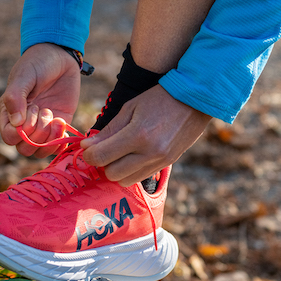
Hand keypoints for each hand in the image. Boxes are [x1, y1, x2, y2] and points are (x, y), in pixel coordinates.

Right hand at [0, 43, 80, 156]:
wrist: (60, 56)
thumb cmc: (37, 63)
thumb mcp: (24, 76)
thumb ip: (15, 97)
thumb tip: (16, 123)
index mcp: (9, 113)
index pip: (9, 137)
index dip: (22, 131)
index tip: (33, 108)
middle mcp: (23, 124)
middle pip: (24, 149)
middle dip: (38, 135)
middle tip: (45, 111)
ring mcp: (41, 127)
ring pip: (40, 152)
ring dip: (50, 140)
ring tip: (56, 119)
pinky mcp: (57, 126)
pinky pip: (56, 147)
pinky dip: (61, 143)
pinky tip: (63, 125)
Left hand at [80, 86, 211, 185]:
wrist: (194, 101)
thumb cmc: (158, 99)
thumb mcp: (130, 108)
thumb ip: (108, 130)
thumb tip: (86, 146)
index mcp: (137, 135)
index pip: (102, 156)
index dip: (89, 155)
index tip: (88, 148)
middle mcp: (149, 153)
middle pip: (112, 174)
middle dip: (103, 163)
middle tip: (104, 150)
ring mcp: (159, 161)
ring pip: (125, 181)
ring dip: (117, 170)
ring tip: (120, 153)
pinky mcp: (166, 165)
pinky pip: (140, 178)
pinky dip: (131, 171)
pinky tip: (133, 156)